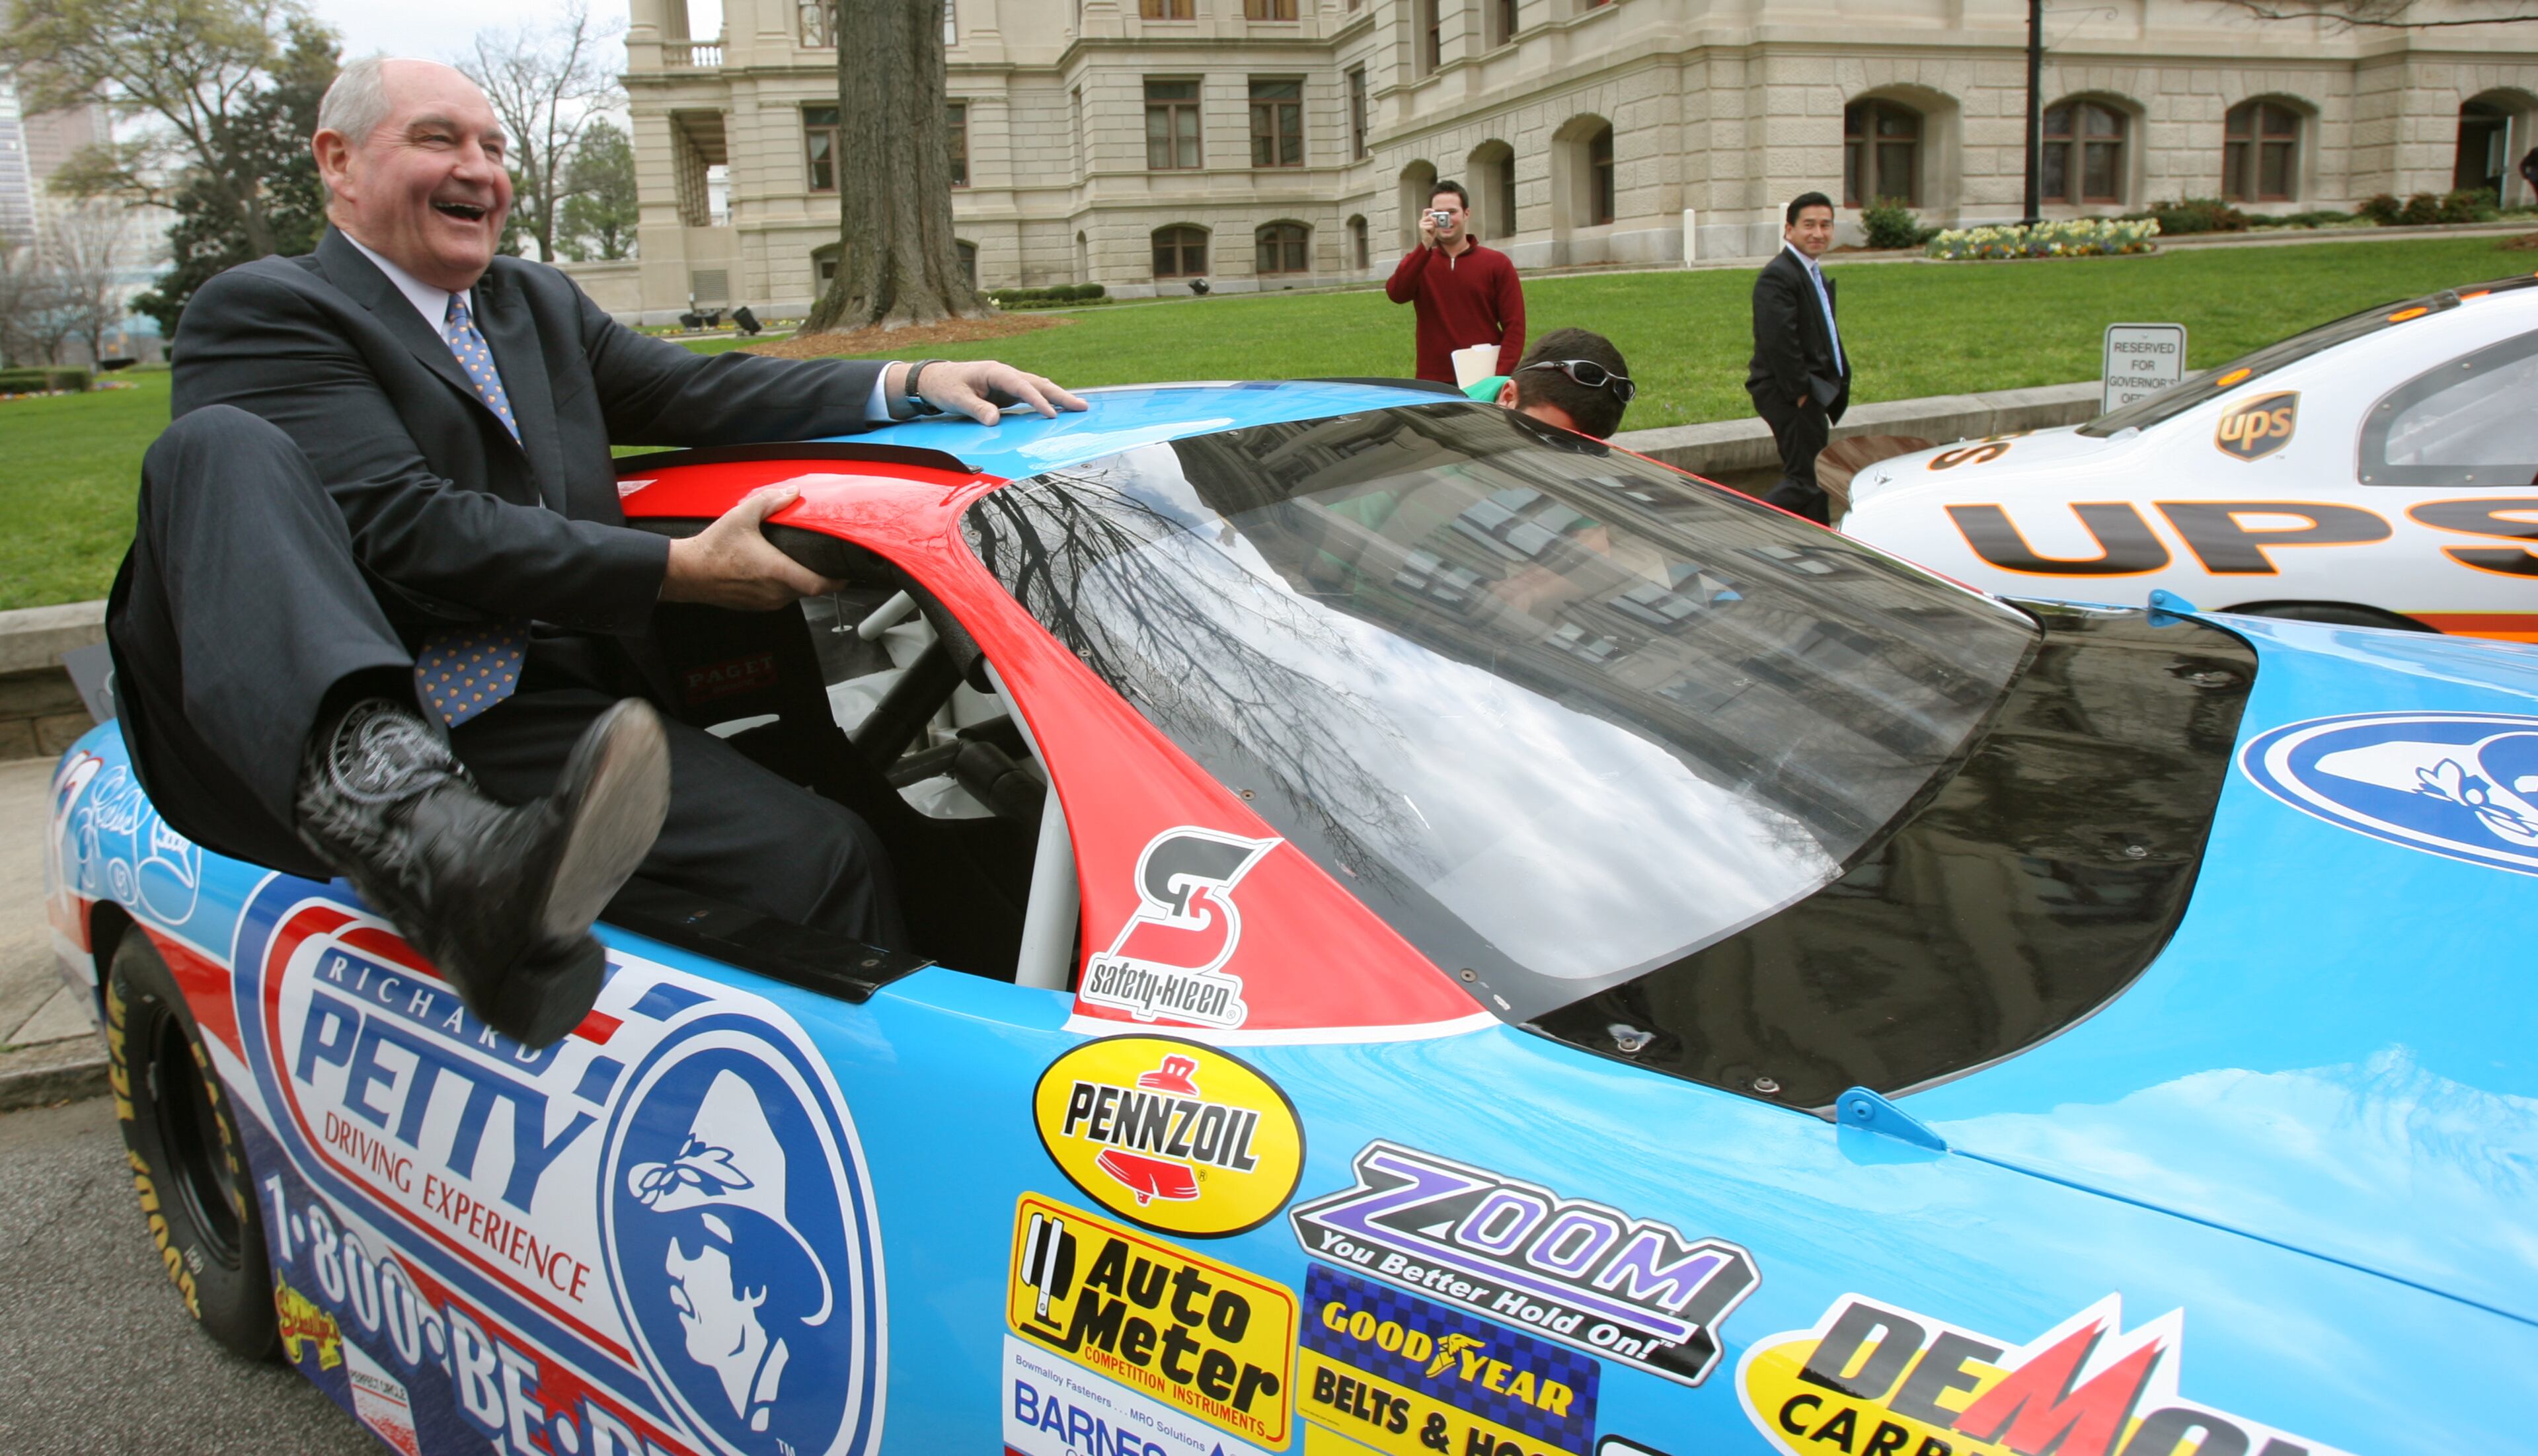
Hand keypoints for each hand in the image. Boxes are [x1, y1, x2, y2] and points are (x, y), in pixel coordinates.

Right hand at [660, 487, 845, 610]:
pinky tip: (774, 571)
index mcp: (777, 572)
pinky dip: (783, 586)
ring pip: (794, 594)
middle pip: (810, 589)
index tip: (846, 573)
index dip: (837, 581)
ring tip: (796, 562)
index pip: (819, 585)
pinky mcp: (755, 606)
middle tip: (822, 560)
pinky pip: (778, 598)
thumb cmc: (713, 548)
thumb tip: (792, 491)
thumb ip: (770, 501)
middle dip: (819, 576)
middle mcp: (775, 592)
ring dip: (799, 580)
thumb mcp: (741, 516)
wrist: (687, 573)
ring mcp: (765, 602)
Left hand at [913, 359, 1086, 426]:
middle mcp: (1005, 374)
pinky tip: (1059, 410)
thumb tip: (995, 421)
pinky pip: (1030, 396)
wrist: (934, 380)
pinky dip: (1046, 402)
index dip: (1037, 400)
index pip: (1021, 385)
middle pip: (1037, 384)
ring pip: (1037, 388)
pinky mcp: (1006, 393)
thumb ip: (976, 408)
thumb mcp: (956, 398)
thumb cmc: (945, 386)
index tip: (1051, 414)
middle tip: (1082, 406)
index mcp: (994, 371)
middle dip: (1060, 395)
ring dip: (1057, 398)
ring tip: (1079, 407)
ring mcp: (1007, 383)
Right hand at [1418, 211, 1438, 246]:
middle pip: (1430, 216)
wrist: (1428, 241)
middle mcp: (1421, 221)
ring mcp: (1421, 224)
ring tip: (1431, 231)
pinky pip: (1431, 226)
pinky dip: (1432, 229)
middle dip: (1435, 221)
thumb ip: (1435, 221)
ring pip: (1432, 222)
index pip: (1425, 211)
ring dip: (1433, 227)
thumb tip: (1437, 217)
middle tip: (1435, 226)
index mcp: (1424, 219)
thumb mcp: (1434, 225)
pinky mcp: (1422, 228)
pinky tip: (1429, 232)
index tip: (1434, 210)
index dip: (1429, 210)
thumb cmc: (1431, 233)